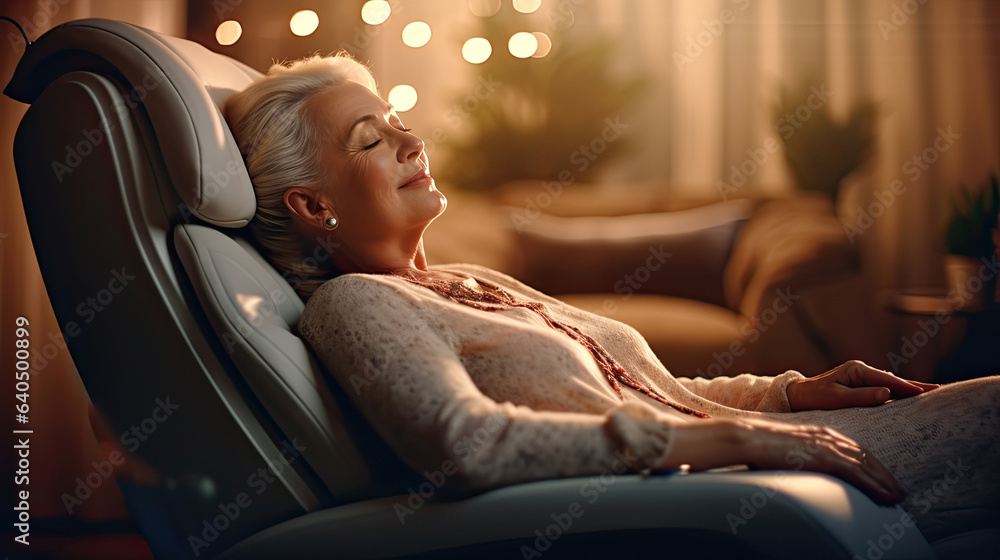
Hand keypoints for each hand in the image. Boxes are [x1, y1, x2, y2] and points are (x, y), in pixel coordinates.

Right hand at [739, 419, 905, 504]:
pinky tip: (885, 497)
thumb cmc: (761, 445)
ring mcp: (828, 446)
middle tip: (897, 490)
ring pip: (866, 465)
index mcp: (820, 432)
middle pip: (865, 456)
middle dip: (883, 474)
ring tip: (896, 497)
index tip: (881, 478)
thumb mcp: (787, 448)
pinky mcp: (825, 457)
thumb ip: (801, 455)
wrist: (750, 438)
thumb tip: (803, 468)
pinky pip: (857, 473)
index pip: (853, 449)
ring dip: (884, 483)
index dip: (870, 464)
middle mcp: (829, 436)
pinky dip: (874, 486)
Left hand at [786, 360, 938, 411]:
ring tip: (932, 394)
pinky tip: (911, 397)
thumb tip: (887, 394)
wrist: (798, 396)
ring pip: (891, 384)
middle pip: (894, 380)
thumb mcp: (836, 398)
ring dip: (909, 390)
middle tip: (940, 391)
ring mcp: (862, 377)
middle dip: (916, 386)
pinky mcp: (861, 385)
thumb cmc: (815, 398)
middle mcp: (862, 371)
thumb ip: (862, 396)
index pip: (889, 380)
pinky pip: (884, 389)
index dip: (909, 387)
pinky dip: (898, 393)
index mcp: (857, 370)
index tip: (928, 393)